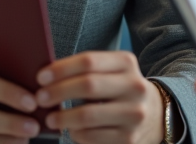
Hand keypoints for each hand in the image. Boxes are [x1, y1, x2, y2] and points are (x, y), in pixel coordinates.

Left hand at [35, 50, 163, 143]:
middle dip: (58, 92)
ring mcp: (134, 114)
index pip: (89, 61)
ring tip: (49, 118)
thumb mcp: (113, 72)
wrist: (155, 116)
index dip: (61, 69)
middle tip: (40, 98)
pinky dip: (75, 133)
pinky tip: (70, 130)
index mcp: (127, 63)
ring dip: (62, 117)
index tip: (41, 77)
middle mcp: (134, 86)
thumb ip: (87, 70)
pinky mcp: (129, 139)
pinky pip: (91, 136)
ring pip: (87, 115)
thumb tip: (46, 77)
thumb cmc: (120, 90)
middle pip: (88, 85)